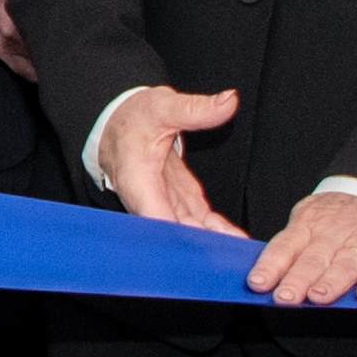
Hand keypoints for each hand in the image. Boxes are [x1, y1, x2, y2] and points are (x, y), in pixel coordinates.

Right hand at [97, 83, 249, 238]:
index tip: (205, 247)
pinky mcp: (176, 202)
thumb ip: (195, 109)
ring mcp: (163, 204)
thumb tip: (229, 101)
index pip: (158, 218)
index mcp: (138, 181)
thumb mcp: (162, 106)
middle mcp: (147, 201)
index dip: (180, 237)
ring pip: (188, 231)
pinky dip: (214, 232)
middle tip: (231, 254)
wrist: (118, 123)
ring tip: (239, 252)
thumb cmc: (132, 118)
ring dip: (211, 242)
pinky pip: (197, 223)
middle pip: (174, 232)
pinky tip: (234, 241)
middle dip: (201, 246)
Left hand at [250, 186, 356, 309]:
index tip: (258, 284)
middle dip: (298, 279)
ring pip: (346, 264)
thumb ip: (290, 248)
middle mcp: (335, 233)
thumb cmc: (335, 217)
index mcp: (308, 225)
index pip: (284, 246)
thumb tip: (263, 280)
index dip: (270, 266)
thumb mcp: (307, 220)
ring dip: (332, 282)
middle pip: (313, 259)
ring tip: (318, 297)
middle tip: (285, 297)